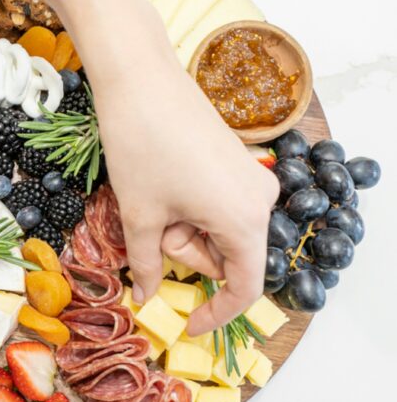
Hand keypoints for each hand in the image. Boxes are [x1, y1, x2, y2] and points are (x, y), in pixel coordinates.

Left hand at [87, 0, 278, 333]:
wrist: (140, 77)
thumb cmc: (141, 147)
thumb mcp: (140, 216)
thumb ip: (146, 265)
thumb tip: (147, 297)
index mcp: (245, 221)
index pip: (244, 287)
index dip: (216, 313)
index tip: (187, 325)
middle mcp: (260, 199)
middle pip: (227, 255)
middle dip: (185, 253)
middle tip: (148, 228)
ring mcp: (251, 176)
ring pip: (218, 229)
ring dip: (183, 228)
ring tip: (151, 198)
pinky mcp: (237, 159)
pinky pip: (218, 203)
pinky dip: (189, 208)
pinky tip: (162, 183)